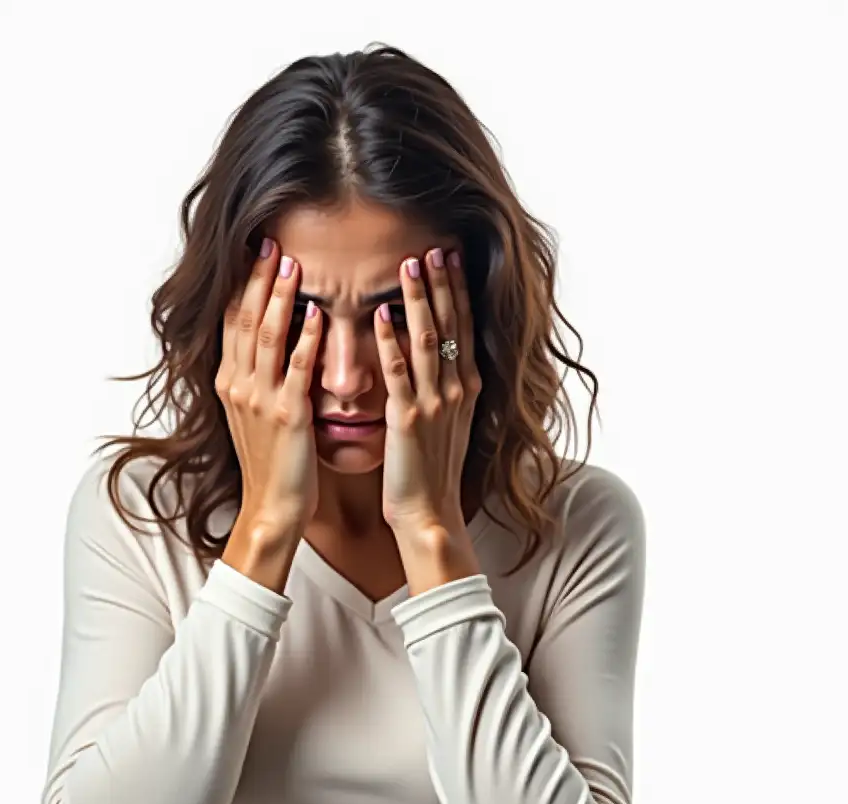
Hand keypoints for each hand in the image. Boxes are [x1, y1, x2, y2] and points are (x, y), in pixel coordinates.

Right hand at [215, 238, 322, 535]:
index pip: (232, 322)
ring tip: (290, 263)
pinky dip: (305, 338)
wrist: (272, 508)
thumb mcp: (256, 416)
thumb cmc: (272, 465)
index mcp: (230, 383)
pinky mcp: (287, 415)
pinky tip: (316, 312)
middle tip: (269, 241)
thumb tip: (273, 345)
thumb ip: (259, 379)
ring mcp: (260, 399)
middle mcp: (238, 385)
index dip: (243, 285)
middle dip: (257, 278)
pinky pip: (296, 369)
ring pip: (265, 336)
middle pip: (243, 319)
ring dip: (278, 296)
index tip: (253, 252)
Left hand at [374, 248, 481, 536]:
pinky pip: (400, 375)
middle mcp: (456, 391)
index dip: (457, 291)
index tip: (451, 257)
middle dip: (443, 284)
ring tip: (410, 266)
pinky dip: (392, 343)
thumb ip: (443, 389)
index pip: (463, 328)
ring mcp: (434, 405)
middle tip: (435, 245)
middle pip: (452, 325)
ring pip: (429, 341)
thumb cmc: (431, 472)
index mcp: (466, 390)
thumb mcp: (446, 424)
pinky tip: (382, 316)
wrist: (429, 514)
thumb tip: (437, 360)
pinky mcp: (408, 421)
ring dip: (419, 301)